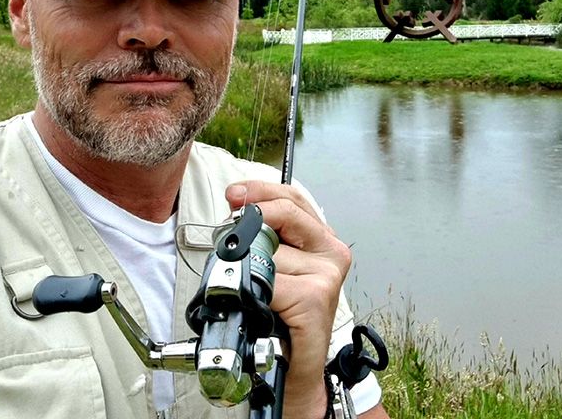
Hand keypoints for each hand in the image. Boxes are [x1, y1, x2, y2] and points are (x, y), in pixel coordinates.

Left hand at [225, 180, 351, 418]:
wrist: (295, 371)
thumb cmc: (283, 318)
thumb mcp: (276, 267)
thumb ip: (265, 236)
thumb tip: (237, 210)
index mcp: (322, 239)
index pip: (293, 198)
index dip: (261, 190)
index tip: (235, 193)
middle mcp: (332, 251)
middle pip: (285, 212)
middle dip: (252, 218)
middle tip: (229, 230)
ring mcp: (327, 274)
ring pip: (269, 252)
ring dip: (250, 273)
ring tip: (256, 296)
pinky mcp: (316, 297)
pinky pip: (269, 282)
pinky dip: (256, 295)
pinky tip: (263, 309)